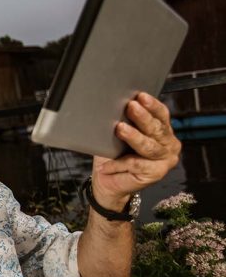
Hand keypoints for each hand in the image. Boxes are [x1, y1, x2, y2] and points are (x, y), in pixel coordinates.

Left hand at [91, 92, 180, 209]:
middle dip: (143, 117)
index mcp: (163, 130)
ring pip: (149, 146)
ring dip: (134, 137)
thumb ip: (124, 122)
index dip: (152, 105)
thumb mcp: (118, 134)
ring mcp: (165, 159)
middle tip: (131, 106)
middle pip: (157, 128)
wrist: (107, 180)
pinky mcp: (157, 173)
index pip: (161, 114)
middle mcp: (169, 144)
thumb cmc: (113, 154)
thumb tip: (115, 107)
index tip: (140, 95)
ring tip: (120, 128)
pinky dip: (119, 163)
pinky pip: (136, 164)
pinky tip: (106, 164)